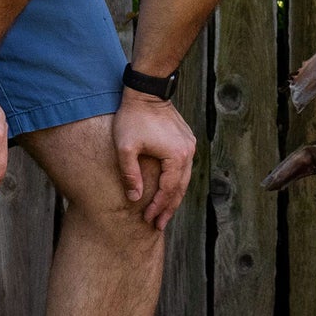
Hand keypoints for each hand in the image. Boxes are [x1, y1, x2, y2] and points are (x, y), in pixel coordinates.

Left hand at [114, 92, 196, 229]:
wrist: (147, 90)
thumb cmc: (133, 117)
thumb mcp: (125, 148)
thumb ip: (129, 175)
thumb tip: (135, 198)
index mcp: (176, 156)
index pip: (168, 190)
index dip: (158, 207)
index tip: (148, 219)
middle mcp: (188, 153)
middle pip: (180, 188)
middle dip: (169, 208)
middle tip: (159, 225)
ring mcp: (190, 146)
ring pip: (184, 179)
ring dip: (174, 197)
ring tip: (164, 212)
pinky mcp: (186, 141)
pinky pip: (183, 168)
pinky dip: (176, 182)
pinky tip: (168, 190)